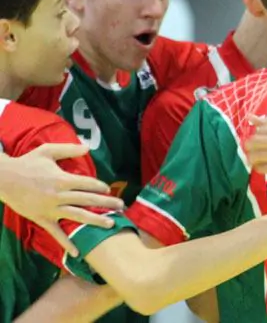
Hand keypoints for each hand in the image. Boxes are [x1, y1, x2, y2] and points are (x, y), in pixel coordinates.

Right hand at [0, 144, 124, 256]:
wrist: (3, 180)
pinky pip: (56, 233)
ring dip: (95, 220)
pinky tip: (77, 252)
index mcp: (62, 179)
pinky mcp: (42, 219)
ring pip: (77, 216)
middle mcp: (59, 195)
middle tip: (122, 206)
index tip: (108, 189)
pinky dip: (66, 243)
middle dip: (106, 203)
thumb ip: (68, 149)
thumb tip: (88, 147)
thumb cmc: (27, 163)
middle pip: (87, 200)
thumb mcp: (47, 151)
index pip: (87, 183)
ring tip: (111, 224)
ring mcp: (51, 209)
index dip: (99, 186)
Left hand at [246, 116, 266, 182]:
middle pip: (253, 142)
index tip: (256, 142)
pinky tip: (264, 167)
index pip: (259, 130)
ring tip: (257, 160)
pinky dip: (259, 168)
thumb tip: (249, 117)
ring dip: (252, 158)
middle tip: (252, 151)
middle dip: (249, 148)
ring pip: (255, 156)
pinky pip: (262, 168)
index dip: (254, 136)